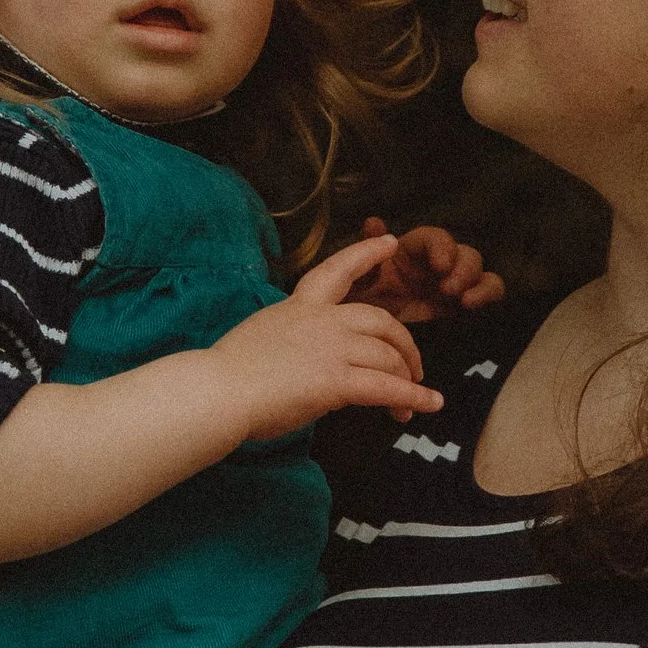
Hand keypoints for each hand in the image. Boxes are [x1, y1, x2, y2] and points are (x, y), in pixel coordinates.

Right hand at [204, 234, 442, 438]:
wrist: (218, 390)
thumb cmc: (228, 372)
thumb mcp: (265, 337)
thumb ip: (295, 339)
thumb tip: (312, 358)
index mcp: (299, 306)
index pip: (337, 270)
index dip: (367, 253)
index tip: (389, 242)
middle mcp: (322, 320)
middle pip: (381, 320)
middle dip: (404, 343)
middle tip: (413, 365)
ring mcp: (332, 348)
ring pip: (388, 355)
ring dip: (408, 378)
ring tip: (414, 398)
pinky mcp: (338, 380)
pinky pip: (388, 387)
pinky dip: (414, 397)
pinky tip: (430, 405)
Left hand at [350, 218, 507, 324]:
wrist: (362, 347)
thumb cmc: (354, 310)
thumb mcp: (350, 282)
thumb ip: (362, 253)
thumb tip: (374, 222)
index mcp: (410, 254)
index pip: (434, 238)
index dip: (442, 247)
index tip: (441, 265)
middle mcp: (436, 267)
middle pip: (464, 253)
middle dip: (463, 267)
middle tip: (449, 289)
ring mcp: (453, 287)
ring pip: (480, 271)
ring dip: (476, 281)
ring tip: (463, 300)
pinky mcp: (464, 308)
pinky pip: (488, 293)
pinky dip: (488, 294)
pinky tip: (471, 306)